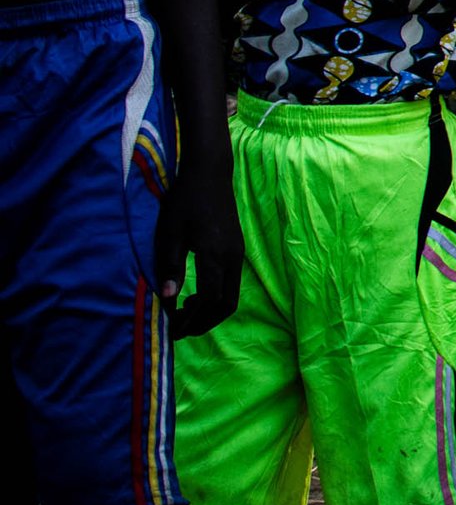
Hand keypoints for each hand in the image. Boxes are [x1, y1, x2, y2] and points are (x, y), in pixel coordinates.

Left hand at [154, 169, 243, 337]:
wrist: (210, 174)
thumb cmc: (185, 201)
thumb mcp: (170, 233)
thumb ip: (170, 266)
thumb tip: (168, 299)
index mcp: (215, 255)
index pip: (209, 300)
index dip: (192, 320)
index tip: (173, 330)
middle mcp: (232, 258)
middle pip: (226, 304)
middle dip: (204, 323)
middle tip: (180, 330)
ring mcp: (238, 254)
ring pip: (231, 295)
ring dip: (210, 311)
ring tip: (186, 312)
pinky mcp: (237, 249)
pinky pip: (231, 283)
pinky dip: (216, 297)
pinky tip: (196, 293)